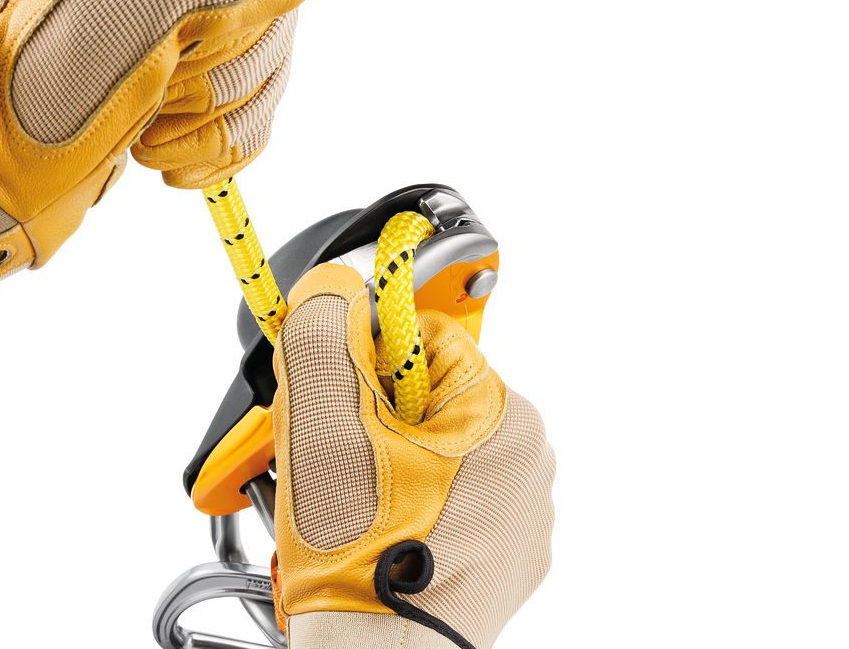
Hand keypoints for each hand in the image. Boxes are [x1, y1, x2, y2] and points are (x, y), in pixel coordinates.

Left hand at [0, 0, 323, 335]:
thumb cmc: (28, 98)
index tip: (182, 34)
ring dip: (214, 114)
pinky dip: (218, 142)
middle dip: (219, 67)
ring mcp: (172, 15)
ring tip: (146, 128)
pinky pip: (253, 104)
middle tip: (154, 88)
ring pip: (268, 58)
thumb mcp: (120, 13)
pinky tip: (161, 151)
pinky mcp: (185, 75)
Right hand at [271, 264, 554, 648]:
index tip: (331, 396)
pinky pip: (440, 506)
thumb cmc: (361, 553)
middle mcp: (526, 465)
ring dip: (372, 465)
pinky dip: (398, 509)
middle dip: (360, 419)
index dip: (362, 360)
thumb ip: (324, 330)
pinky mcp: (496, 562)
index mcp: (506, 418)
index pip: (424, 340)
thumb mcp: (322, 419)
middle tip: (326, 459)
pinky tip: (367, 536)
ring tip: (341, 507)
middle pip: (420, 399)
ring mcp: (515, 520)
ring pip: (426, 455)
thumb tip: (331, 287)